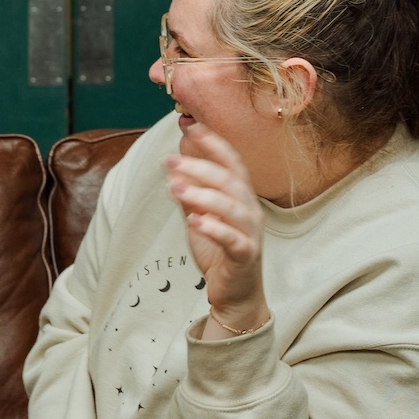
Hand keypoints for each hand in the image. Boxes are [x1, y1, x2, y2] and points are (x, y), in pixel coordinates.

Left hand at [165, 122, 267, 331]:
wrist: (235, 293)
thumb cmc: (219, 250)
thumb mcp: (199, 216)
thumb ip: (190, 191)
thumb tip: (174, 162)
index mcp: (240, 195)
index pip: (231, 161)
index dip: (212, 143)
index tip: (190, 126)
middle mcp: (250, 209)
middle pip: (229, 180)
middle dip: (199, 166)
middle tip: (168, 161)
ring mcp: (250, 232)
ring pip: (231, 206)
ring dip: (202, 194)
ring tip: (173, 187)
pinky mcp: (245, 255)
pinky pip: (232, 239)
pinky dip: (214, 228)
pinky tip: (193, 221)